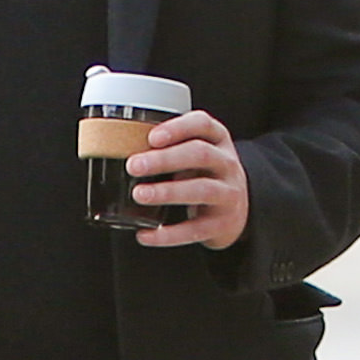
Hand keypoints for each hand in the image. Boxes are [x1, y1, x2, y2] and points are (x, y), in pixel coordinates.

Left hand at [128, 110, 249, 249]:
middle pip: (200, 154)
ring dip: (168, 192)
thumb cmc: (206, 175)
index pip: (203, 125)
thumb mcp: (196, 154)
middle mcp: (226, 164)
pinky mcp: (221, 224)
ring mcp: (227, 194)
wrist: (237, 211)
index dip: (178, 128)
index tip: (152, 137)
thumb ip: (170, 148)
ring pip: (201, 190)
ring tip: (139, 194)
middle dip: (165, 159)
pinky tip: (145, 234)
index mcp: (217, 141)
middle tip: (134, 166)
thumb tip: (122, 150)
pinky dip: (168, 234)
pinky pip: (194, 229)